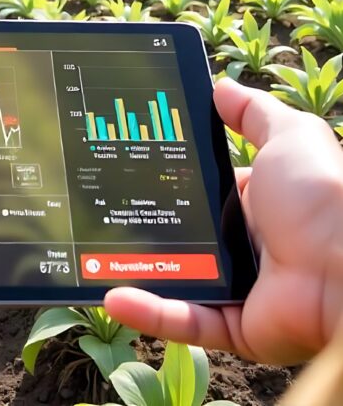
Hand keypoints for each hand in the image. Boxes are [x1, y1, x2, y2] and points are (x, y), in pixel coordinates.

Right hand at [104, 77, 342, 364]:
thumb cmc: (323, 195)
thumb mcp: (289, 137)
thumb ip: (253, 112)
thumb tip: (220, 85)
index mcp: (257, 203)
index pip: (202, 190)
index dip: (166, 178)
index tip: (124, 165)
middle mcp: (247, 245)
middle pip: (184, 235)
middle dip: (143, 225)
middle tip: (97, 210)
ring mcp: (240, 288)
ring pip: (176, 280)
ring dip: (135, 273)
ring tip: (93, 258)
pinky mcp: (236, 326)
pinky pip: (185, 320)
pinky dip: (148, 313)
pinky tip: (112, 296)